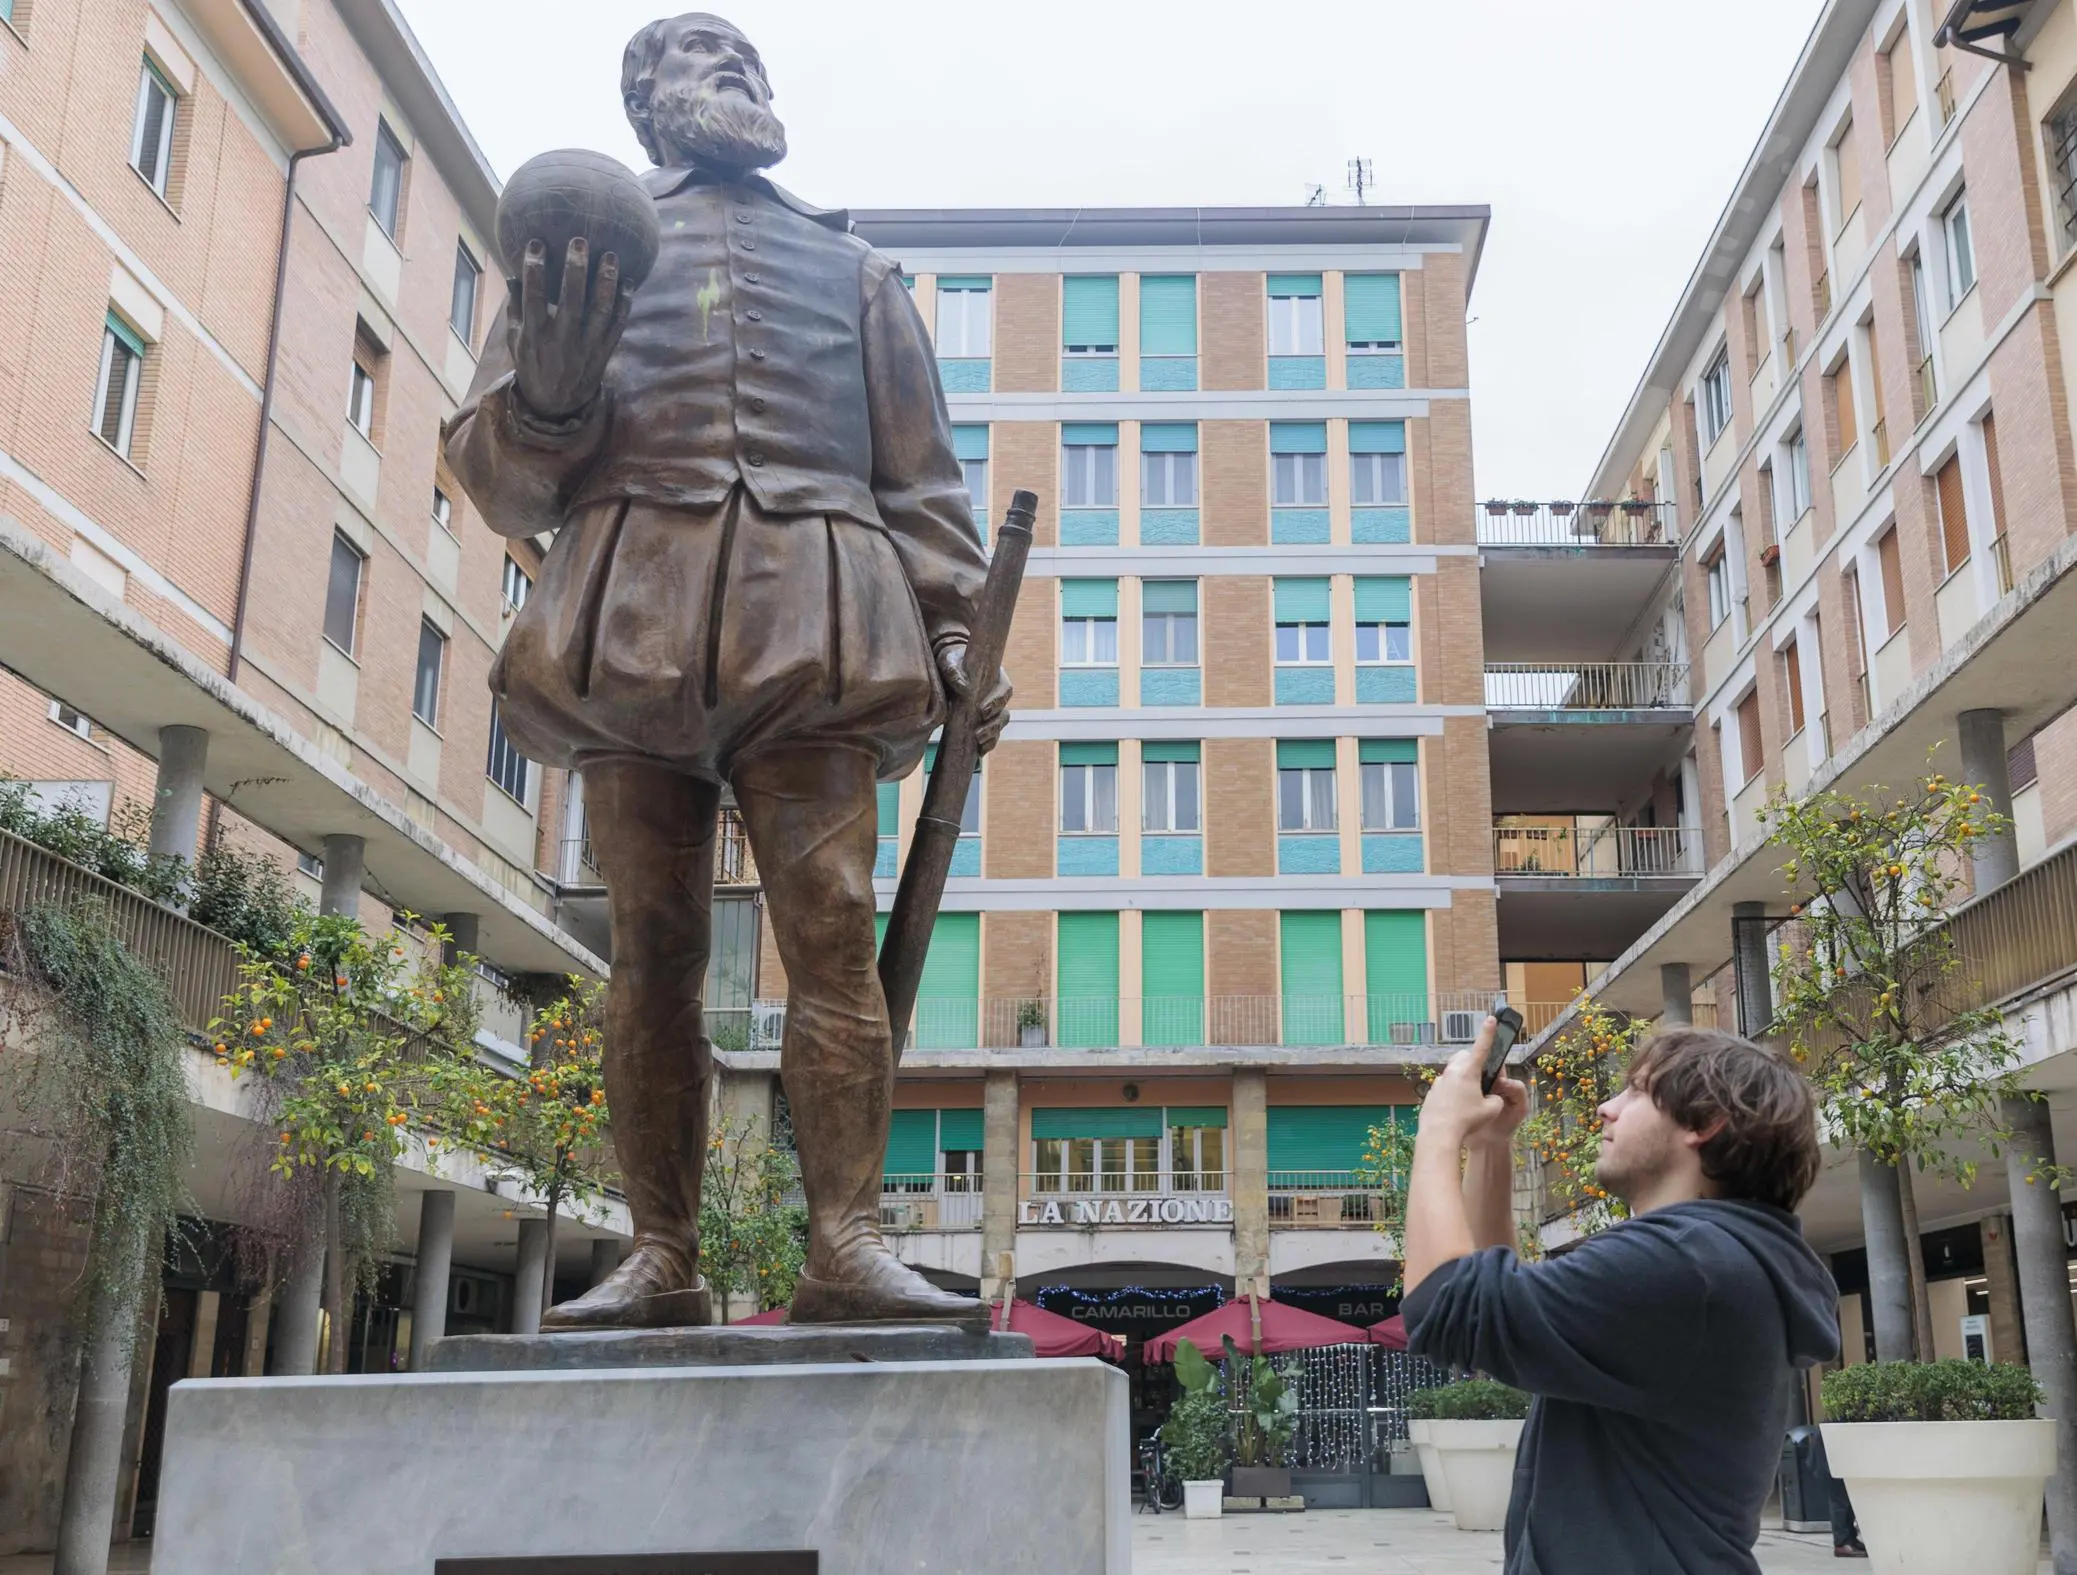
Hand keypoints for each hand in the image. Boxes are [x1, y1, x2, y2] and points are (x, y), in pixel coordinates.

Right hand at [508, 237, 631, 420]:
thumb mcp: (516, 341)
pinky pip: (617, 326)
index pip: (534, 299)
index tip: (536, 243)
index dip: (535, 270)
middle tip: (579, 240)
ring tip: (610, 255)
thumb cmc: (533, 364)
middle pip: (572, 302)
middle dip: (575, 270)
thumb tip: (512, 274)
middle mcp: (562, 341)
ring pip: (600, 312)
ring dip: (606, 282)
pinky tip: (629, 282)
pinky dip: (625, 304)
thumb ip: (515, 309)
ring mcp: (586, 347)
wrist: (556, 404)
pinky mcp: (604, 353)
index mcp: (536, 336)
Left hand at [937, 642, 1011, 753]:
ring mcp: (989, 711)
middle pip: (1003, 713)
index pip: (1005, 690)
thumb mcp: (948, 662)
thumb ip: (954, 672)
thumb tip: (965, 688)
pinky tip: (979, 751)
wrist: (941, 671)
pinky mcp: (980, 722)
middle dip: (993, 725)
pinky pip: (991, 737)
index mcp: (996, 678)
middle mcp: (995, 696)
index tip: (983, 711)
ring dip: (991, 736)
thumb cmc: (949, 661)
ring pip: (998, 726)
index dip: (998, 702)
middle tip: (978, 732)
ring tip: (977, 740)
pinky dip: (987, 745)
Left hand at [1421, 1021, 1525, 1149]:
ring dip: (1461, 1081)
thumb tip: (1492, 1097)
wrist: (1438, 1134)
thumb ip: (1496, 1099)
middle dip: (1472, 1063)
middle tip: (1480, 1079)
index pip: (1481, 1048)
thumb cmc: (1467, 1120)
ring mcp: (1439, 1082)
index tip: (1490, 1019)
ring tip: (1468, 1102)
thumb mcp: (1491, 1110)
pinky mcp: (1431, 1094)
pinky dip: (1451, 1095)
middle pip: (1463, 1058)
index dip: (1488, 1033)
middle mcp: (1452, 1072)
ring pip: (1452, 1074)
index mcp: (1468, 1072)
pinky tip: (1455, 1111)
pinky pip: (1444, 1089)